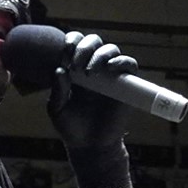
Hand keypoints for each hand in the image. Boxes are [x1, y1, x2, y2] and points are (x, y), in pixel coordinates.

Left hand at [48, 31, 136, 148]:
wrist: (91, 146)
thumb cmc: (72, 127)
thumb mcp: (57, 109)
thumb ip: (58, 90)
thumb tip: (60, 69)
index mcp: (76, 69)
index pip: (76, 43)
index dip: (72, 41)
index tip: (65, 52)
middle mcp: (95, 68)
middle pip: (94, 41)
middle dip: (85, 47)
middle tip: (76, 64)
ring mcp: (112, 75)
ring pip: (111, 50)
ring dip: (100, 55)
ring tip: (90, 72)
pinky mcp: (127, 85)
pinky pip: (129, 65)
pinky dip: (121, 62)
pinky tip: (110, 69)